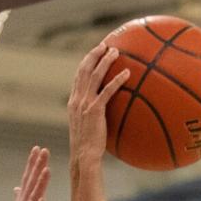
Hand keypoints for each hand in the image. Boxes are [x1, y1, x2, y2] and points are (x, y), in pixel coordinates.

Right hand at [0, 146, 49, 200]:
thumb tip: (18, 189)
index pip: (26, 182)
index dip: (31, 166)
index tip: (37, 149)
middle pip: (28, 185)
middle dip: (35, 167)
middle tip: (42, 150)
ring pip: (31, 199)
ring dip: (38, 184)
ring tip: (46, 169)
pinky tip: (42, 200)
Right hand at [67, 44, 129, 163]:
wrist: (84, 155)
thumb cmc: (88, 146)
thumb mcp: (87, 127)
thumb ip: (93, 115)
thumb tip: (105, 113)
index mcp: (73, 102)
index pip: (78, 76)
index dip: (86, 62)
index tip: (95, 52)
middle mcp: (77, 99)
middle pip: (84, 69)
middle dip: (94, 54)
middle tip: (105, 45)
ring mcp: (85, 104)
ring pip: (94, 75)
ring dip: (105, 61)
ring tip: (116, 52)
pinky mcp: (95, 110)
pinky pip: (107, 90)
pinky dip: (117, 80)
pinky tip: (127, 73)